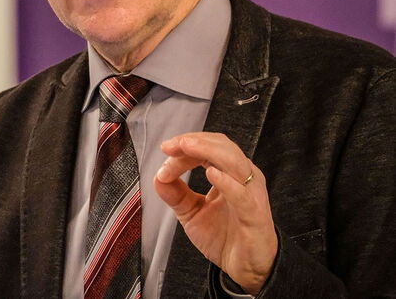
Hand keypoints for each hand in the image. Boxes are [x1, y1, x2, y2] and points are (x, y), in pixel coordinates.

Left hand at [154, 132, 277, 294]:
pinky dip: (226, 181)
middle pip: (221, 146)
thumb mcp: (192, 212)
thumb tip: (157, 178)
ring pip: (233, 161)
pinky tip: (211, 174)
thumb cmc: (225, 237)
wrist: (246, 270)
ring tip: (186, 147)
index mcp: (229, 172)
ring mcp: (251, 193)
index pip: (207, 148)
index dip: (184, 147)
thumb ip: (175, 194)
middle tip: (171, 145)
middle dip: (194, 141)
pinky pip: (242, 194)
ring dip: (207, 150)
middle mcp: (243, 177)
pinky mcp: (254, 214)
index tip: (165, 152)